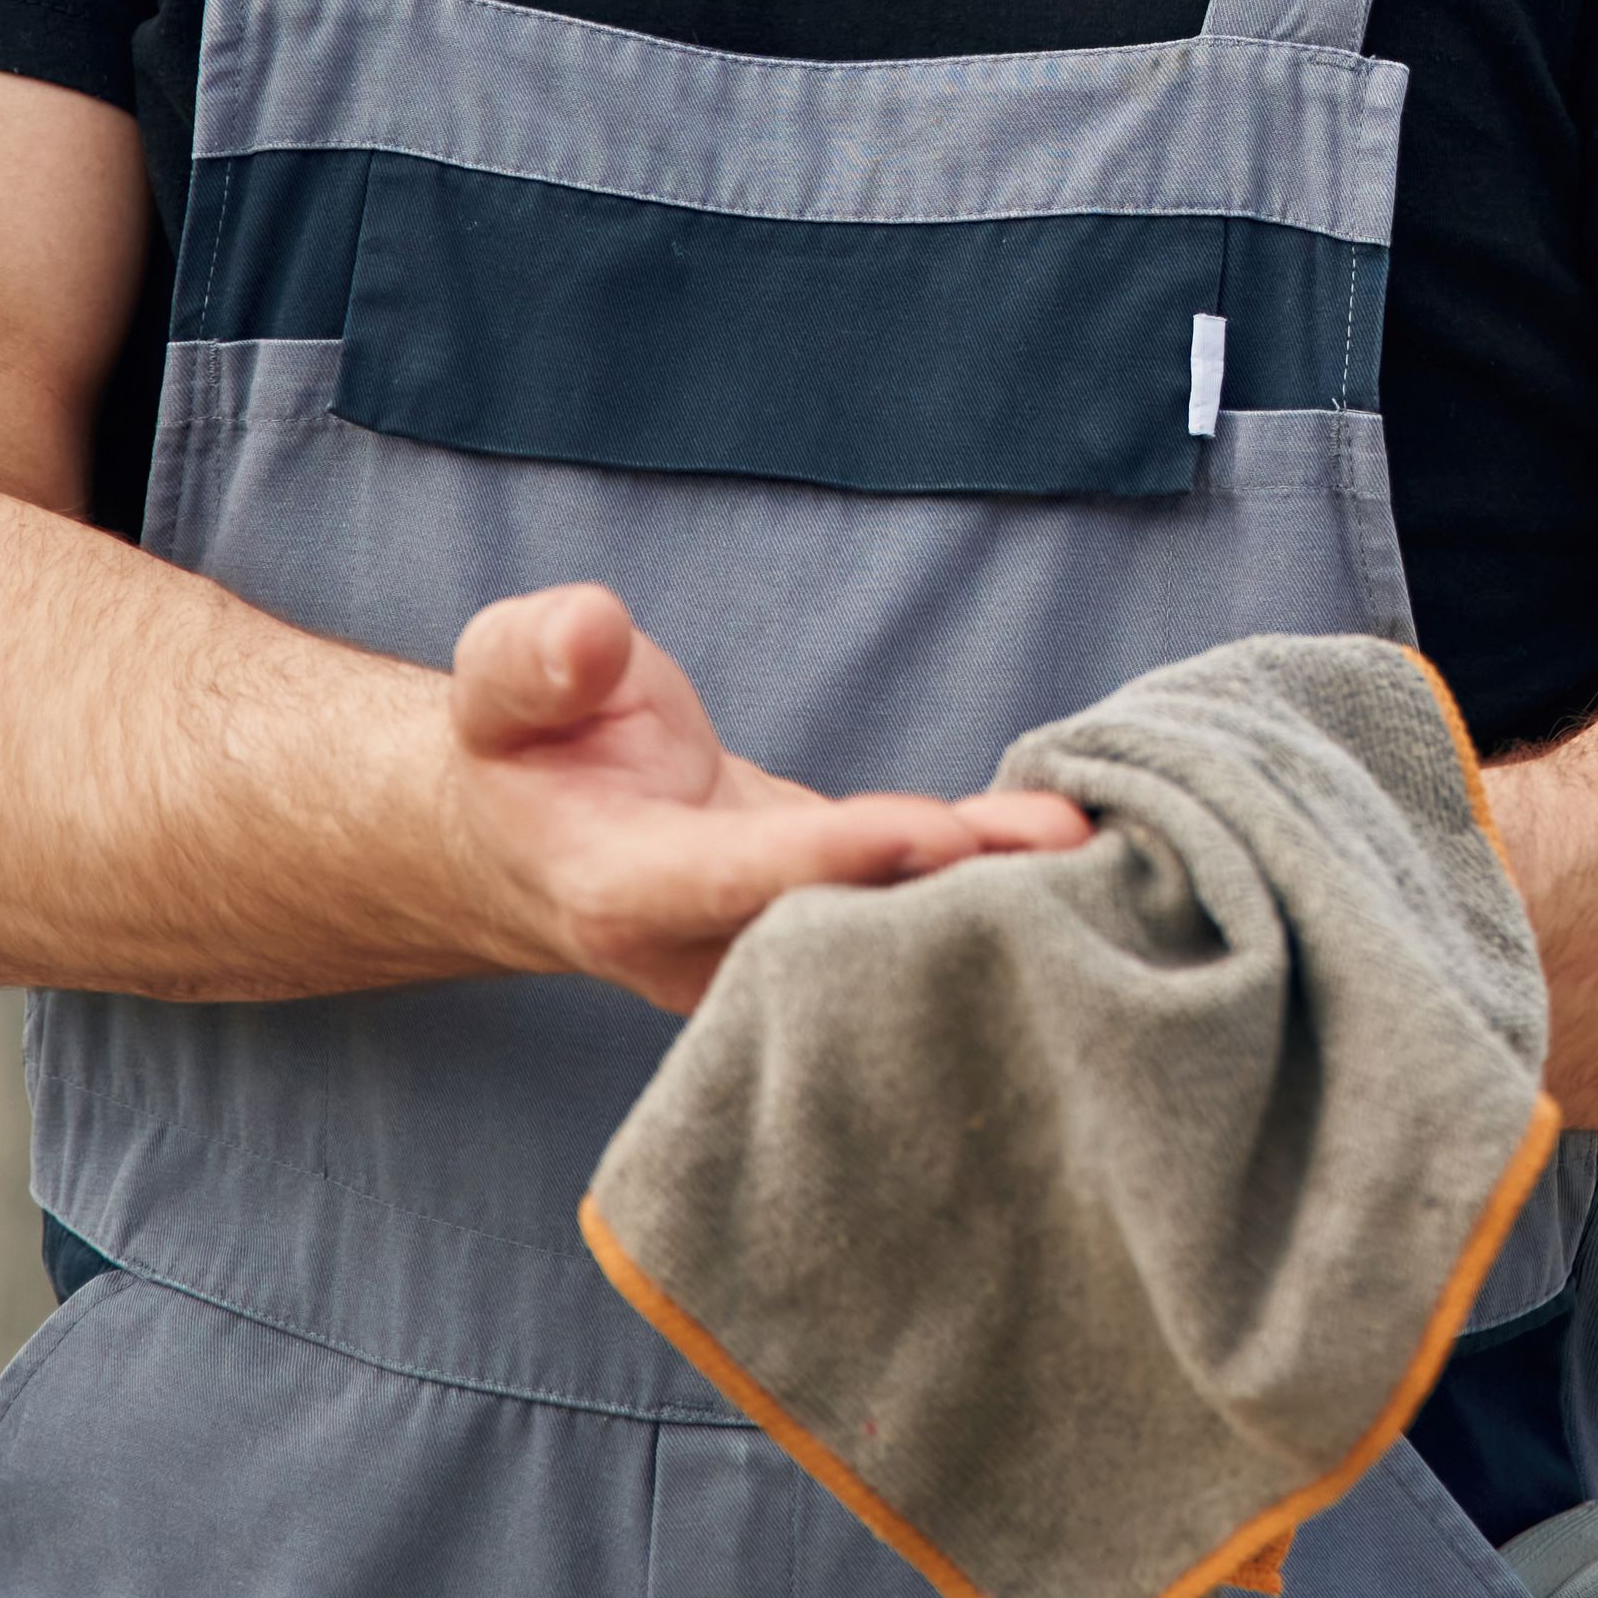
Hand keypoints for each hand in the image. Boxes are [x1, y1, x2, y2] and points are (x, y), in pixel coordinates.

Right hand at [437, 583, 1088, 1009]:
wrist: (526, 839)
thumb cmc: (527, 745)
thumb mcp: (502, 680)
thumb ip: (538, 660)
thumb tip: (592, 632)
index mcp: (616, 891)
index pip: (735, 879)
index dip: (834, 858)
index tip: (932, 831)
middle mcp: (699, 954)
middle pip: (836, 929)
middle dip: (949, 892)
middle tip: (1065, 843)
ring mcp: (764, 965)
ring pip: (885, 937)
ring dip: (990, 895)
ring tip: (1094, 840)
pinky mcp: (822, 940)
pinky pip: (908, 918)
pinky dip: (988, 884)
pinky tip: (1073, 845)